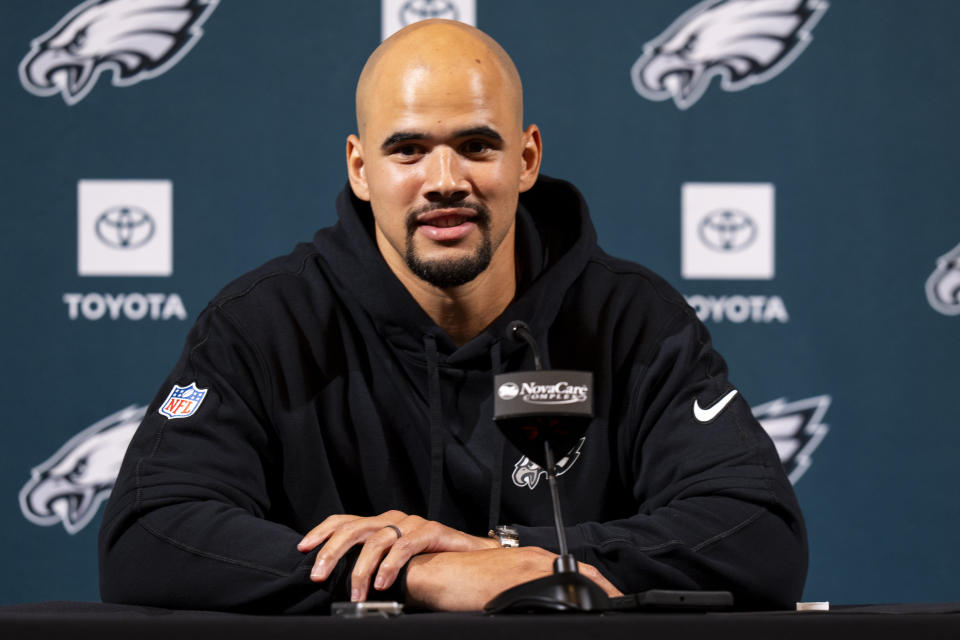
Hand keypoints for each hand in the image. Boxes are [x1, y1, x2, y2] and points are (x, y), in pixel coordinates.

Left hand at [296, 510, 498, 600]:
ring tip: (357, 594)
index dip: (321, 532)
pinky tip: (383, 584)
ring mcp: (410, 523)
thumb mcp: (391, 561)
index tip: (302, 548)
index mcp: (379, 523)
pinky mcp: (429, 531)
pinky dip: (390, 567)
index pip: (343, 521)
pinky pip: (403, 547)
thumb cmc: (427, 562)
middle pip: (352, 528)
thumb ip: (369, 563)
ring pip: (375, 540)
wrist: (470, 557)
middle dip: (330, 552)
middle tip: (318, 575)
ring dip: (361, 570)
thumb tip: (338, 580)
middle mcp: (391, 519)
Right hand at [404, 547, 622, 610]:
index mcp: (531, 558)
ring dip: (594, 594)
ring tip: (609, 607)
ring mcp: (526, 569)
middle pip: (583, 574)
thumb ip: (523, 587)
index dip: (600, 586)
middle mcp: (533, 559)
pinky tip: (578, 611)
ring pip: (573, 580)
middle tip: (620, 604)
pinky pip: (551, 591)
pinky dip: (570, 599)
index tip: (615, 600)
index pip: (577, 571)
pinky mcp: (515, 582)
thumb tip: (541, 604)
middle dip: (605, 591)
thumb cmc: (462, 578)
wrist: (436, 573)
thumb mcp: (500, 581)